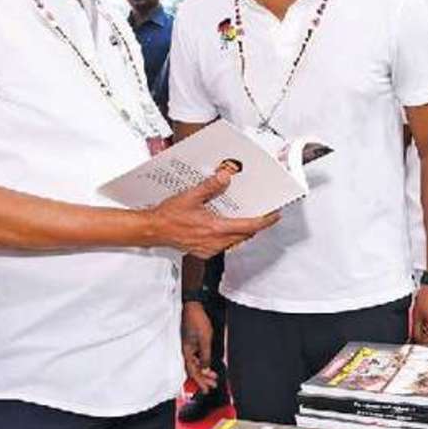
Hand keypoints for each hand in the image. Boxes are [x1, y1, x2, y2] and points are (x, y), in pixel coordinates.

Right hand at [148, 166, 278, 256]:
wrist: (154, 230)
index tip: (274, 215)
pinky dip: (228, 236)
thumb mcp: (190, 196)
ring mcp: (209, 249)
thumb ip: (210, 186)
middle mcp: (214, 241)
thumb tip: (225, 177)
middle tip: (260, 214)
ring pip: (234, 241)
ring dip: (240, 231)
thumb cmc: (168, 216)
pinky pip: (223, 245)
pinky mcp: (203, 252)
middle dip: (254, 225)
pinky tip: (223, 226)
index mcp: (215, 228)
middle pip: (244, 235)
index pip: (248, 226)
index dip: (264, 221)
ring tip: (242, 217)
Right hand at [180, 301, 216, 392]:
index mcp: (186, 352)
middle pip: (193, 370)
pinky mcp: (190, 343)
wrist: (193, 307)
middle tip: (212, 385)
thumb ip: (205, 355)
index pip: (193, 371)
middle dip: (203, 379)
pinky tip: (207, 365)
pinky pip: (195, 357)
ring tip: (213, 377)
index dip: (200, 382)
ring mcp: (187, 347)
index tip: (207, 389)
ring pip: (195, 364)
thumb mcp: (205, 340)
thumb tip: (205, 369)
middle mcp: (185, 351)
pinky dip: (202, 363)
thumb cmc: (197, 320)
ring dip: (204, 371)